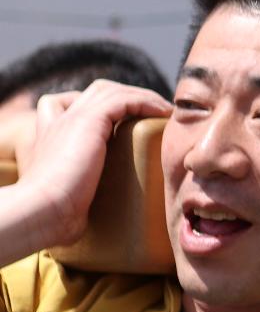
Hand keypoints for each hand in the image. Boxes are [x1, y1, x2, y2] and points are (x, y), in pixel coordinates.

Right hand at [3, 81, 170, 259]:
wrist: (42, 211)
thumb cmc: (53, 216)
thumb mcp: (65, 196)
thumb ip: (74, 195)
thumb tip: (84, 221)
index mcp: (49, 136)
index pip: (66, 103)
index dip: (98, 107)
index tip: (127, 122)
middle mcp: (58, 122)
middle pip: (95, 92)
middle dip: (127, 97)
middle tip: (153, 114)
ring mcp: (71, 118)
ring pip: (111, 91)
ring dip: (142, 97)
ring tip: (164, 112)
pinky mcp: (88, 120)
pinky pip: (123, 99)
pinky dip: (146, 101)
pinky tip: (162, 114)